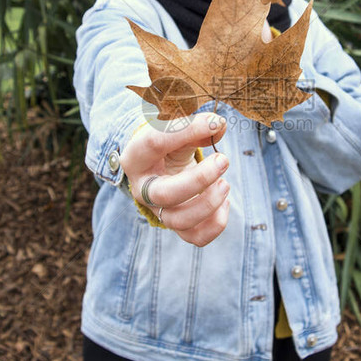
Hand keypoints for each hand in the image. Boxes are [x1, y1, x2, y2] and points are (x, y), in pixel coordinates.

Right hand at [121, 112, 229, 245]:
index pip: (154, 143)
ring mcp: (158, 210)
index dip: (187, 130)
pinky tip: (224, 202)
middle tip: (223, 160)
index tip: (214, 123)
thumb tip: (218, 126)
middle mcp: (142, 189)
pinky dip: (216, 223)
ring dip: (209, 204)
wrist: (161, 165)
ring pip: (179, 221)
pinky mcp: (177, 224)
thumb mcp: (176, 128)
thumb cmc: (169, 142)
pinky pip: (195, 236)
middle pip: (165, 194)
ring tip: (225, 183)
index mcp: (136, 158)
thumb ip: (195, 125)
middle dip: (200, 179)